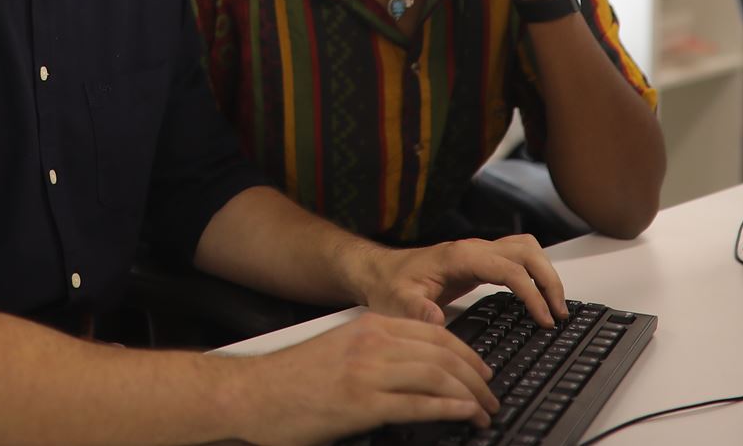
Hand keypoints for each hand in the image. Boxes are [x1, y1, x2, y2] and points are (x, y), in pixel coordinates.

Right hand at [232, 312, 499, 444]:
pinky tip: (464, 416)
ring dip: (470, 396)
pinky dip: (450, 409)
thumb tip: (413, 370)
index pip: (436, 333)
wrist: (251, 393)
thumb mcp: (339, 351)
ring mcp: (369, 372)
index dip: (468, 353)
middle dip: (476, 377)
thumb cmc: (291, 380)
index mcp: (369, 326)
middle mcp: (373, 343)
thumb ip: (374, 352)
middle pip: (444, 353)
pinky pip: (420, 403)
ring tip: (483, 412)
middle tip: (490, 396)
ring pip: (439, 376)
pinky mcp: (363, 404)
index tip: (482, 371)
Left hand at [357, 233, 565, 329]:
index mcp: (460, 257)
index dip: (532, 293)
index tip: (544, 319)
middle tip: (560, 313)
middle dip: (549, 280)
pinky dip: (534, 275)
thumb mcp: (397, 302)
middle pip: (527, 251)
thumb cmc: (389, 286)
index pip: (510, 269)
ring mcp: (479, 253)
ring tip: (555, 307)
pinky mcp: (480, 262)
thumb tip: (436, 318)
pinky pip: (517, 260)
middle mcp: (473, 249)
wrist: (379, 273)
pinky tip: (537, 299)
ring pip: (526, 250)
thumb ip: (416, 311)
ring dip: (546, 273)